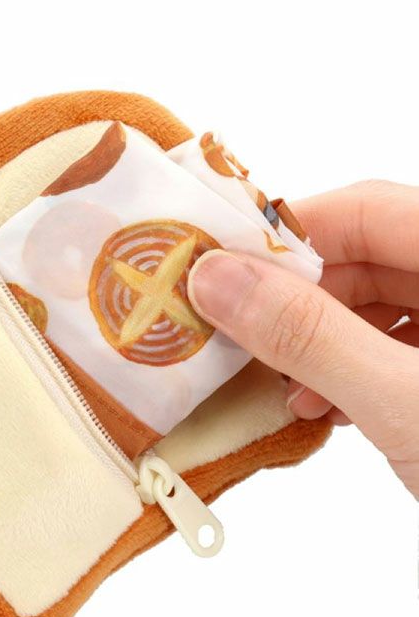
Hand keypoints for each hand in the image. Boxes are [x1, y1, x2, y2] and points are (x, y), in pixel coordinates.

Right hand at [188, 180, 418, 497]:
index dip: (288, 233)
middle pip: (366, 255)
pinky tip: (324, 407)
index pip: (369, 209)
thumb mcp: (407, 404)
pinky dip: (346, 370)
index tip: (219, 271)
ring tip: (285, 384)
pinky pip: (389, 347)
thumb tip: (217, 278)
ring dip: (315, 339)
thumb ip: (310, 334)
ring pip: (373, 304)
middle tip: (239, 335)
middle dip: (295, 297)